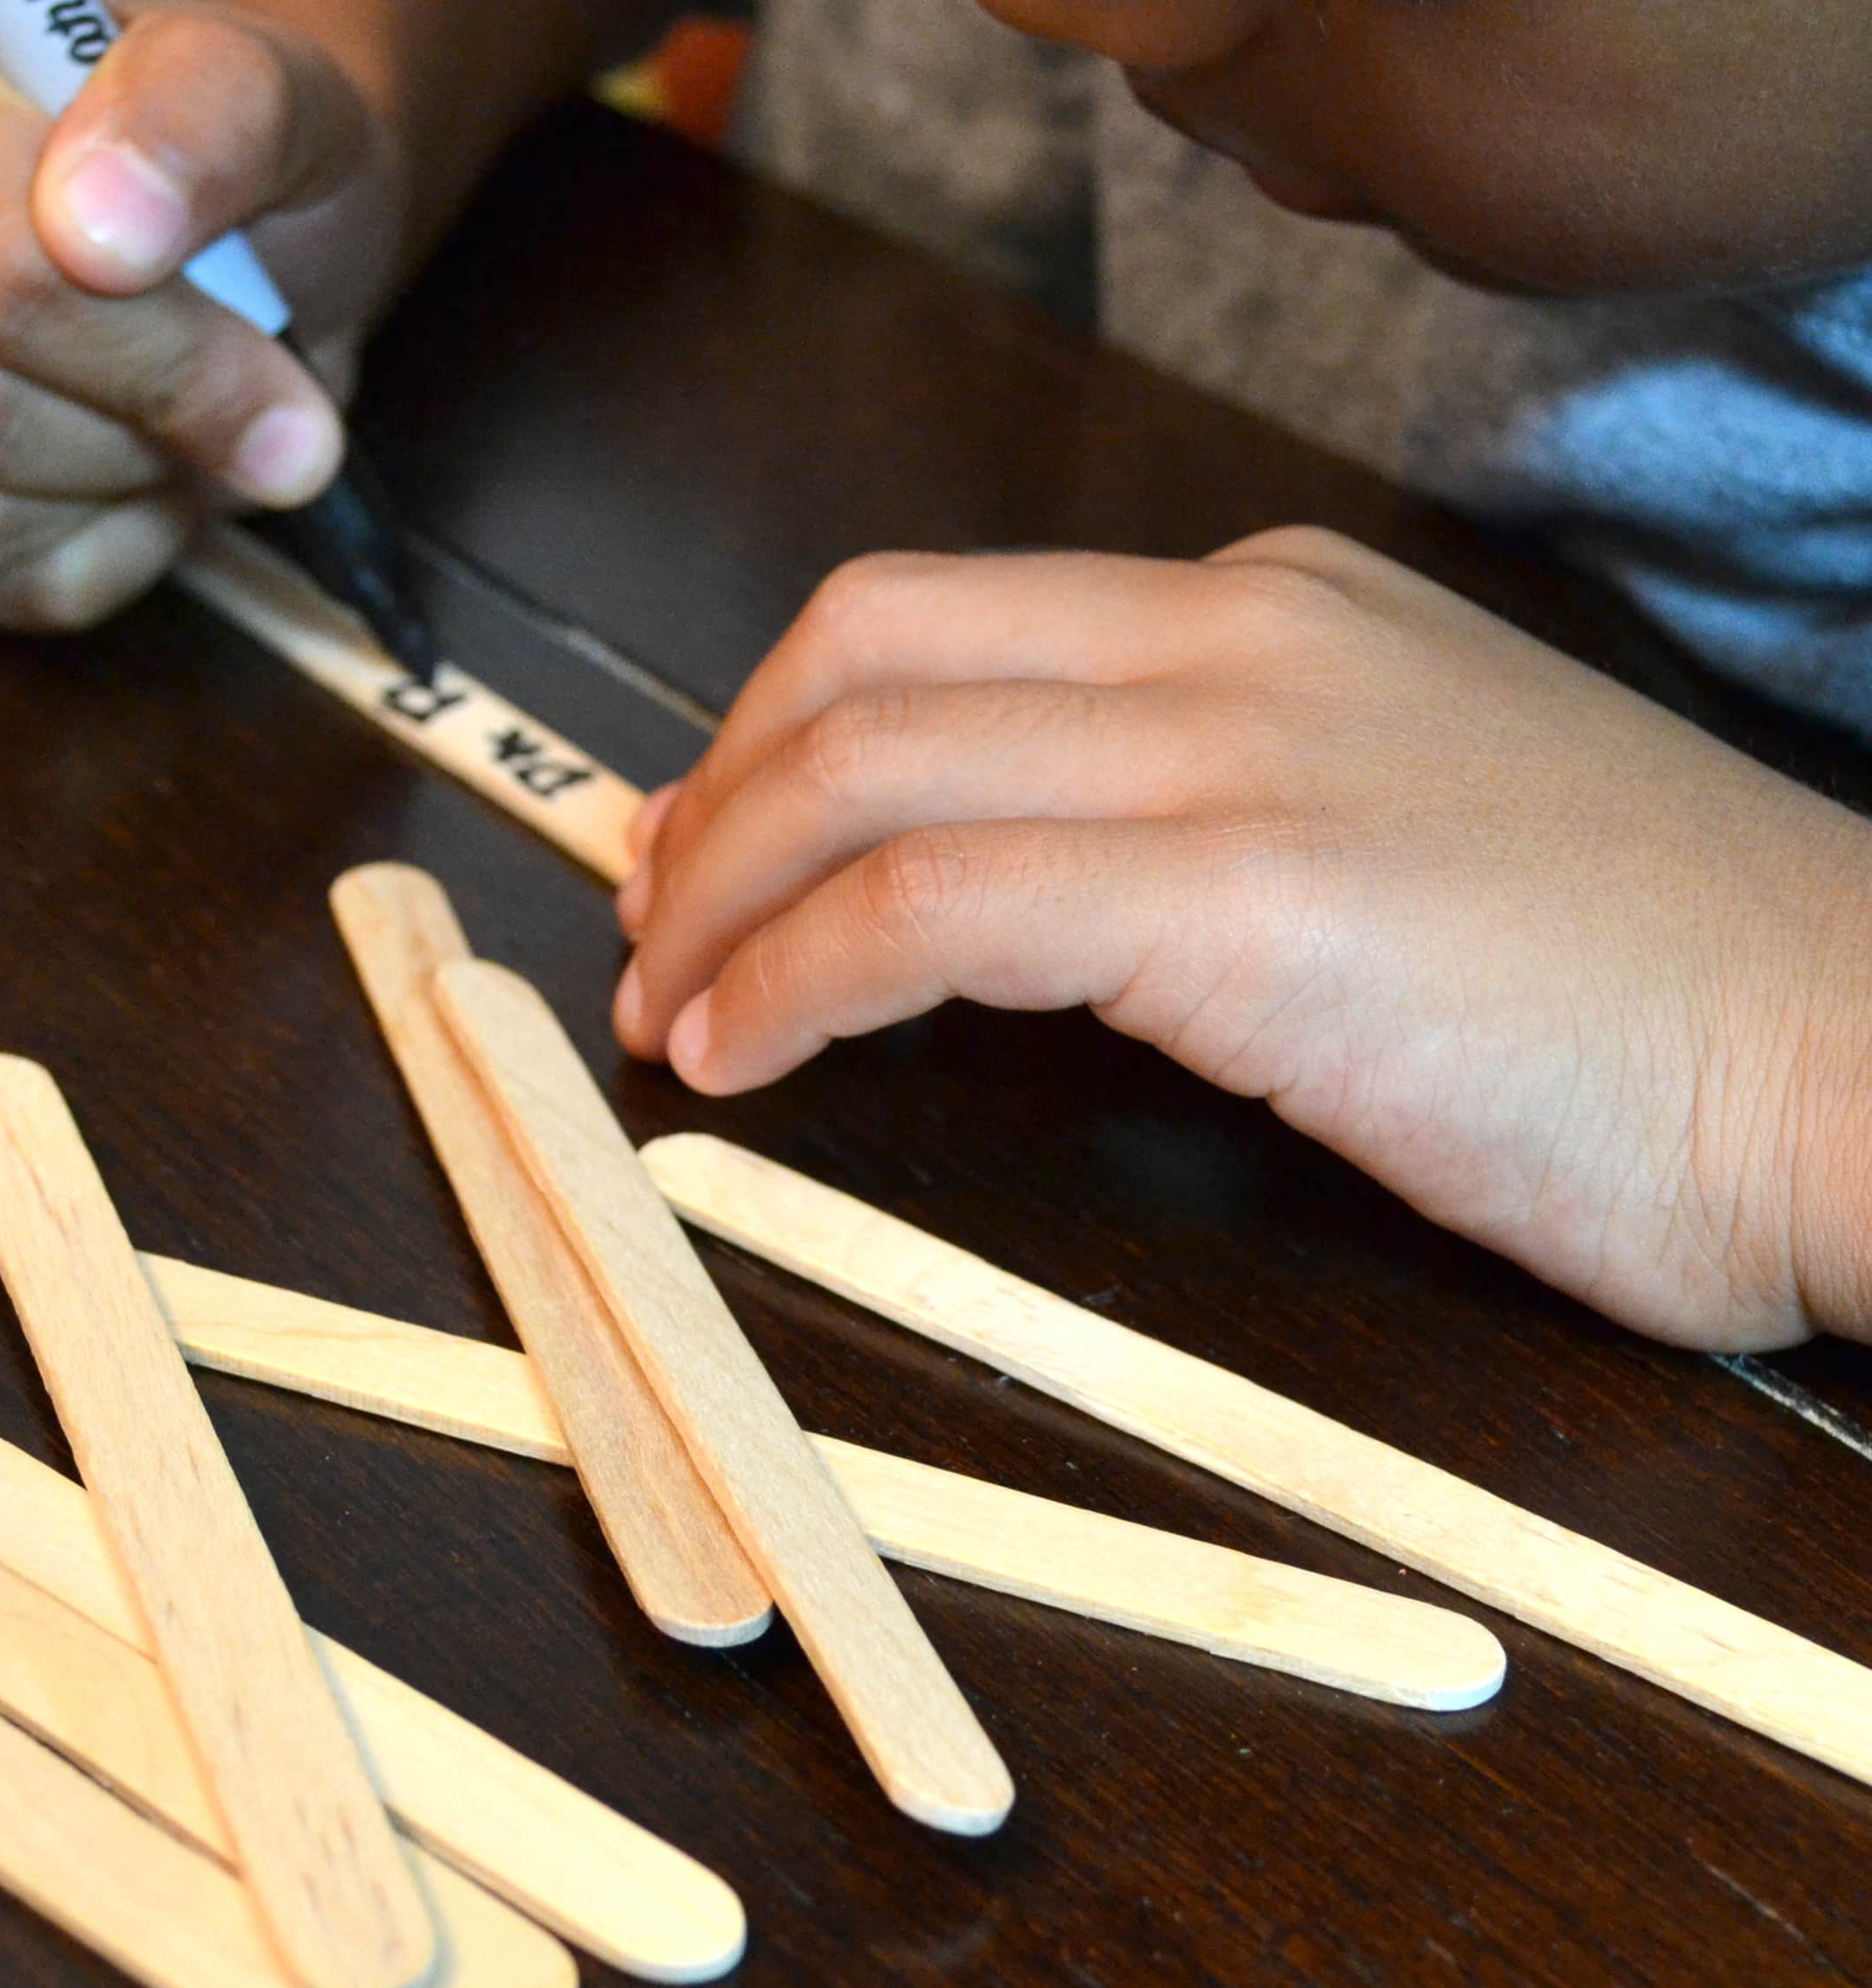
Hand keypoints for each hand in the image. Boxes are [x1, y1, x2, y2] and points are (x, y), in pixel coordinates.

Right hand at [0, 0, 404, 627]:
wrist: (248, 220)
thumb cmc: (246, 154)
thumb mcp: (278, 98)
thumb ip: (207, 119)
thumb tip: (104, 231)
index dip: (163, 363)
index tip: (283, 394)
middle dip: (139, 433)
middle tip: (249, 410)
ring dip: (117, 491)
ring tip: (179, 419)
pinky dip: (92, 551)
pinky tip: (132, 469)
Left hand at [613, 529, 1871, 1346]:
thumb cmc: (1658, 998)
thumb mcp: (1408, 834)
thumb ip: (1220, 821)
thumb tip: (1037, 904)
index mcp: (1274, 612)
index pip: (939, 619)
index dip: (775, 728)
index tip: (710, 843)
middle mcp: (1239, 640)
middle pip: (860, 652)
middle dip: (709, 793)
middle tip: (651, 921)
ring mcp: (1246, 749)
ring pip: (865, 766)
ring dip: (719, 894)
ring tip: (669, 1013)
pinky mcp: (1253, 894)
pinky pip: (931, 906)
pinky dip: (793, 975)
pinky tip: (745, 1053)